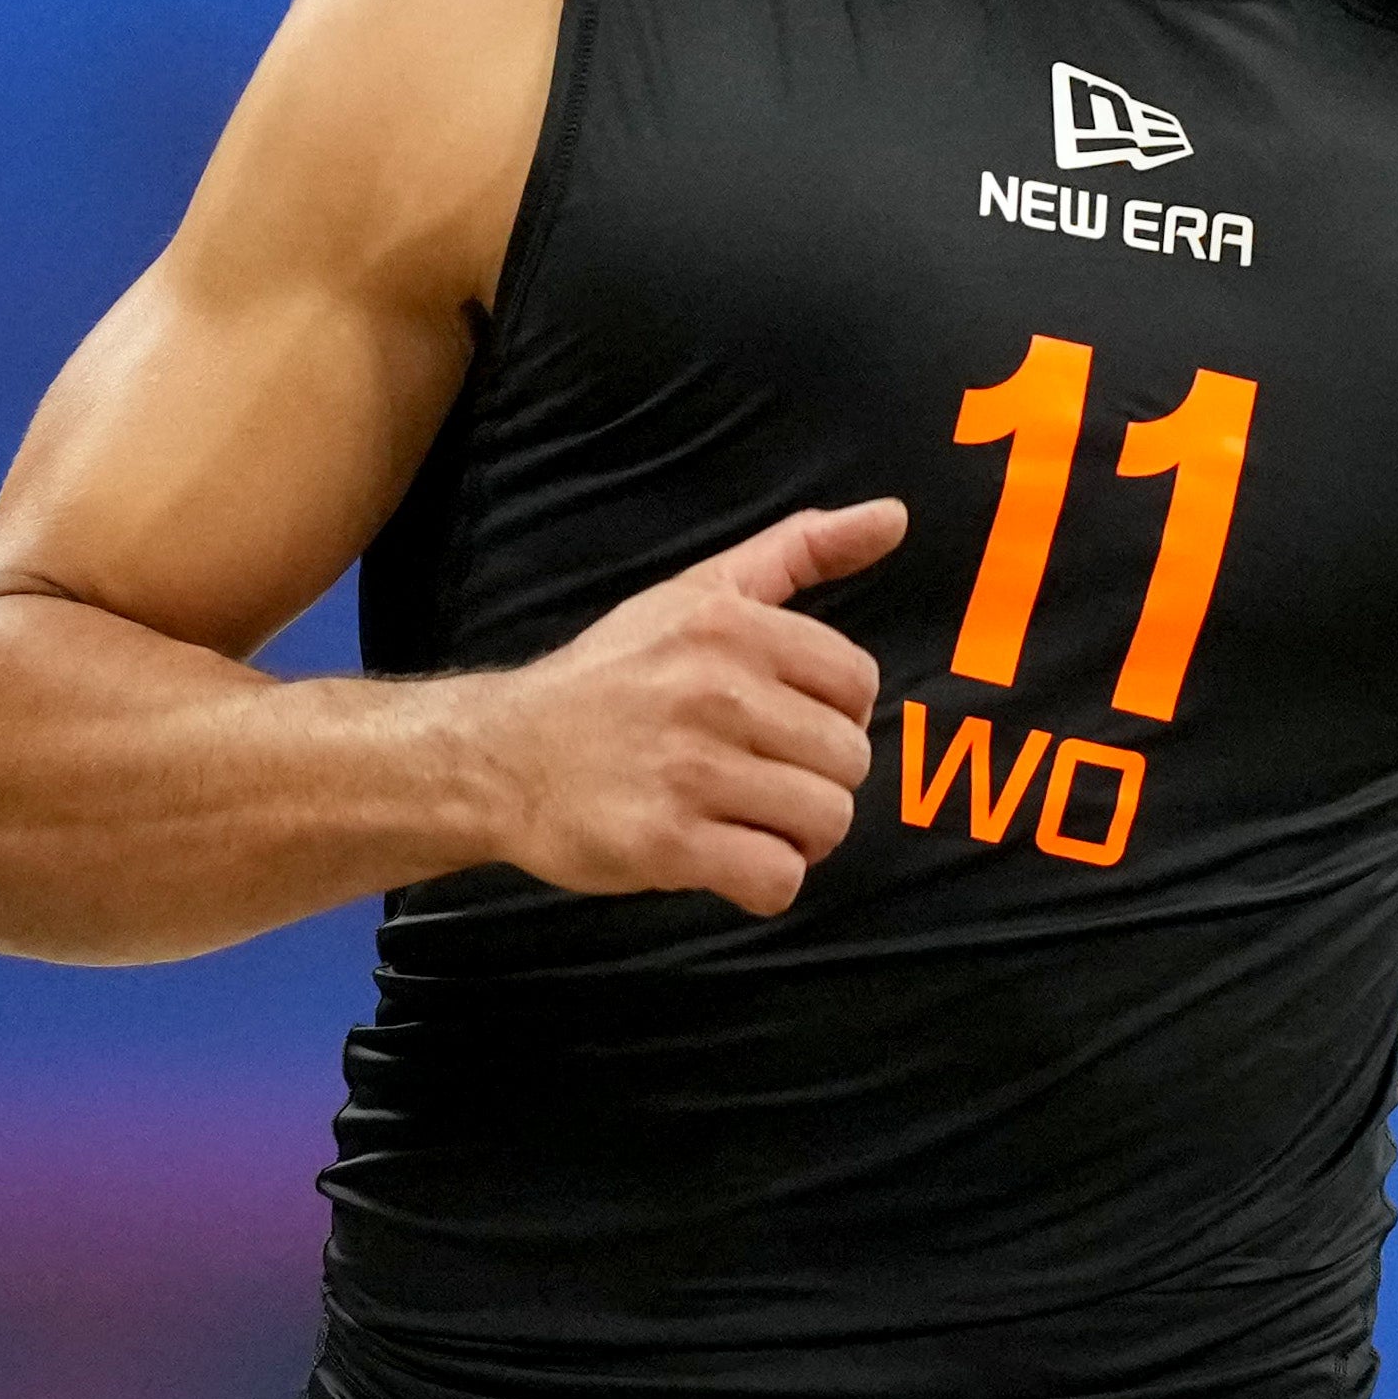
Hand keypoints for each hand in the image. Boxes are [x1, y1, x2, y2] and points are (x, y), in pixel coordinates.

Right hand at [469, 500, 904, 915]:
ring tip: (748, 821)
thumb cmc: (613, 676)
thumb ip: (800, 551)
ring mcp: (689, 770)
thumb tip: (894, 516)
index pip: (858, 682)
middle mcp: (713, 691)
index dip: (833, 714)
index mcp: (728, 625)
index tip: (785, 724)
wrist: (502, 755)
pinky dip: (764, 882)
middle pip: (850, 759)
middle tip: (762, 782)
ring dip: (796, 836)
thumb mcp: (698, 591)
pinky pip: (777, 878)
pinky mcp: (667, 844)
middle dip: (816, 780)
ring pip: (825, 821)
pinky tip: (728, 861)